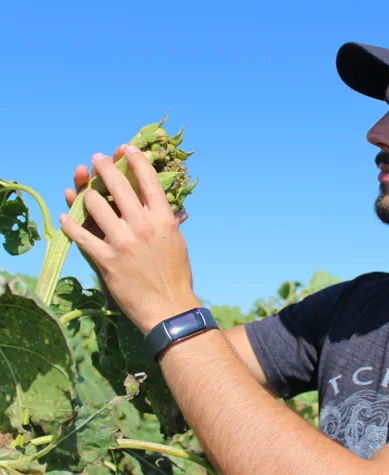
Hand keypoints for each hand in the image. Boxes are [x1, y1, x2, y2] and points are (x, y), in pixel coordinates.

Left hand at [60, 144, 199, 332]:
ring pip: (96, 206)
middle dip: (105, 167)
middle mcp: (142, 226)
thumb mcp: (176, 241)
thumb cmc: (177, 275)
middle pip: (118, 186)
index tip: (127, 149)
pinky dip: (71, 225)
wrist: (168, 307)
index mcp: (163, 219)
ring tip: (83, 191)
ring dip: (86, 195)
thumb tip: (168, 207)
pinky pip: (81, 236)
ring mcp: (122, 242)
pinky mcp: (106, 260)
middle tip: (97, 159)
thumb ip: (167, 221)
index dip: (136, 160)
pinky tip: (66, 217)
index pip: (148, 180)